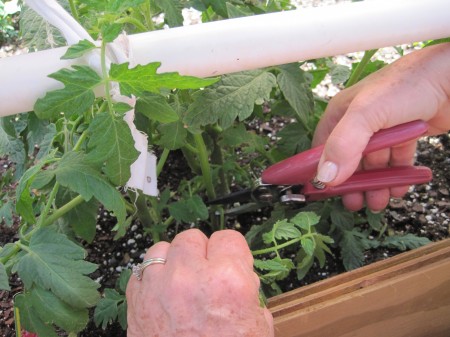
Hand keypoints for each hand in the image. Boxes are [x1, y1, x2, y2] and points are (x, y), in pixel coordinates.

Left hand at [126, 229, 273, 336]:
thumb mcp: (258, 328)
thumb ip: (250, 294)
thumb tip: (241, 278)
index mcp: (228, 281)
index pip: (229, 238)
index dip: (232, 252)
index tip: (230, 262)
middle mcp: (191, 276)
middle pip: (192, 238)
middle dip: (201, 253)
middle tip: (206, 273)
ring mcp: (159, 287)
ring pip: (162, 248)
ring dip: (172, 261)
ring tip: (180, 280)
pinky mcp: (136, 301)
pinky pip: (140, 271)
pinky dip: (151, 278)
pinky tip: (162, 293)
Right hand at [312, 42, 449, 210]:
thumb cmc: (410, 84)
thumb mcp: (367, 114)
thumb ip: (344, 145)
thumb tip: (325, 177)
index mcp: (342, 112)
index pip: (322, 147)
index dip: (320, 170)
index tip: (322, 191)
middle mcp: (360, 121)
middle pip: (348, 160)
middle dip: (351, 183)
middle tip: (354, 202)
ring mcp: (383, 129)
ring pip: (373, 163)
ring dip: (375, 184)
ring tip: (378, 202)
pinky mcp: (405, 135)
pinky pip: (396, 160)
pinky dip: (396, 176)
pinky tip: (398, 188)